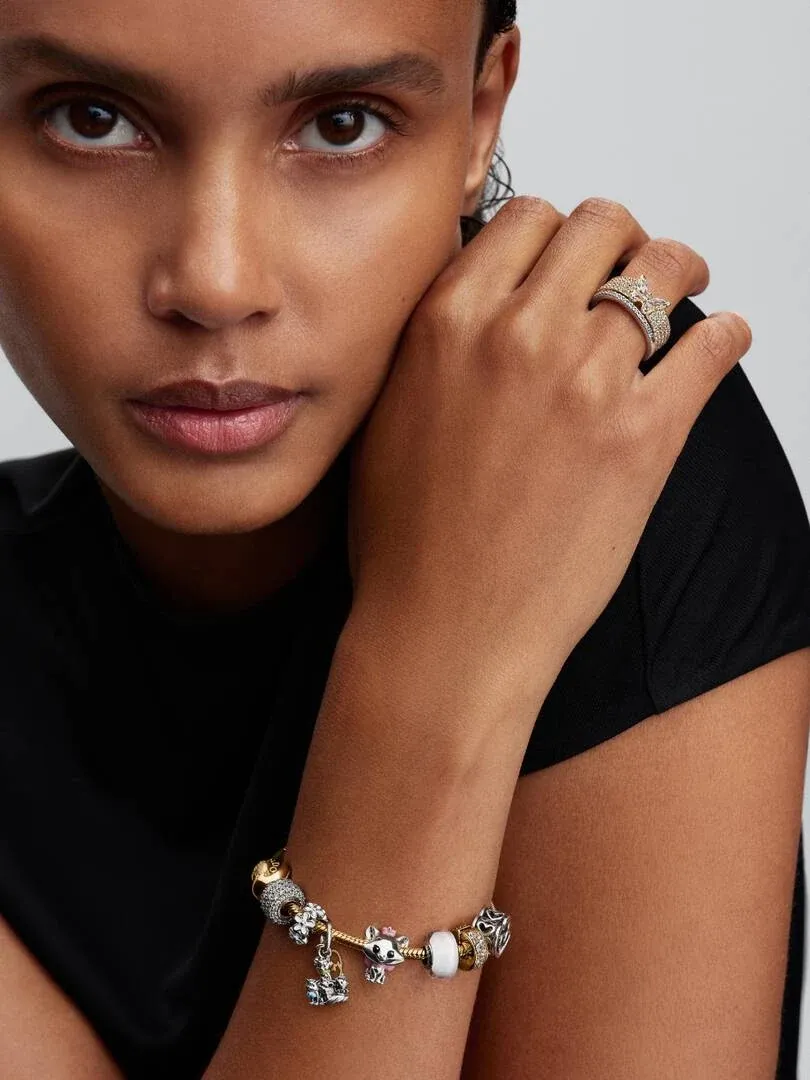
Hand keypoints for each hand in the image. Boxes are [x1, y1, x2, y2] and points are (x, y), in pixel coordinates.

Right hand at [345, 197, 751, 712]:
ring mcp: (585, 381)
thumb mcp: (388, 415)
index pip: (526, 217)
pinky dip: (723, 336)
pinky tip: (717, 343)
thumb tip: (481, 303)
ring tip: (685, 287)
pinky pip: (712, 345)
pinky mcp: (645, 436)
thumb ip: (434, 343)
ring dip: (679, 271)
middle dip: (620, 240)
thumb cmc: (405, 542)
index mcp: (446, 321)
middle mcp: (518, 333)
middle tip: (631, 266)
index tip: (569, 255)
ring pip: (663, 269)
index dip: (555, 231)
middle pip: (600, 226)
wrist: (442, 631)